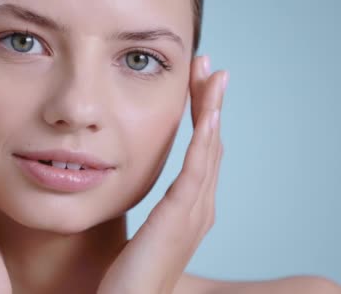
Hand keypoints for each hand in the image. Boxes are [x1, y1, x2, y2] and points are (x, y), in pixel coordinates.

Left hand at [97, 56, 227, 293]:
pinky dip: (204, 140)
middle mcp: (199, 208)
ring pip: (209, 150)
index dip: (203, 117)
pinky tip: (208, 112)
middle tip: (209, 68)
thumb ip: (149, 210)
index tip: (198, 85)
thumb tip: (137, 188)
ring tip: (212, 75)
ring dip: (211, 110)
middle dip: (211, 103)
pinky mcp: (180, 219)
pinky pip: (196, 171)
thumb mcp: (143, 234)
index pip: (202, 153)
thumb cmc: (128, 277)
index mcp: (190, 209)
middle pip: (212, 145)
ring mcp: (194, 214)